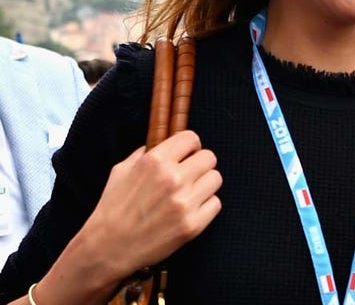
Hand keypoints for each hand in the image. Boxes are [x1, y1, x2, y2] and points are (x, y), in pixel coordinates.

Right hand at [76, 130, 222, 279]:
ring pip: (215, 179)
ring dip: (205, 185)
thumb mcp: (121, 171)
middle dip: (200, 165)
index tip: (187, 155)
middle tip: (189, 176)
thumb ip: (145, 154)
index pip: (191, 138)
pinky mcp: (193, 224)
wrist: (107, 247)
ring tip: (190, 194)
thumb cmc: (112, 208)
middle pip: (209, 158)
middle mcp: (173, 178)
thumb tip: (164, 144)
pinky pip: (215, 203)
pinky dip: (205, 206)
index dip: (190, 147)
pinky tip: (190, 210)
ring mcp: (184, 202)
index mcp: (155, 161)